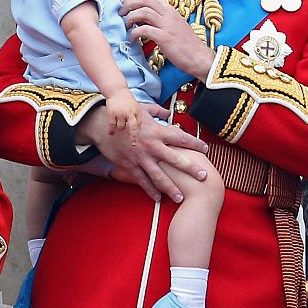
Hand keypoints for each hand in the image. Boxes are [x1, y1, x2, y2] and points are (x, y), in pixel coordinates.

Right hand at [78, 102, 207, 201]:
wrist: (101, 125)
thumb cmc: (124, 115)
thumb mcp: (142, 109)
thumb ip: (158, 111)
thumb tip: (168, 112)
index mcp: (157, 131)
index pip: (181, 138)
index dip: (194, 143)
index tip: (206, 149)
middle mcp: (152, 146)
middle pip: (175, 159)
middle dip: (190, 169)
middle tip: (203, 177)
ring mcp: (141, 157)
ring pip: (159, 176)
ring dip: (171, 188)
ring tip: (181, 198)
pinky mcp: (130, 165)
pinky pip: (142, 180)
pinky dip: (150, 190)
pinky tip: (158, 198)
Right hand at [105, 89, 141, 144]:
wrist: (117, 91)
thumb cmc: (129, 102)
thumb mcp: (138, 108)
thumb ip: (139, 119)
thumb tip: (140, 131)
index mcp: (137, 112)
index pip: (138, 126)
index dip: (137, 135)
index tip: (135, 143)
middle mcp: (129, 113)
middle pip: (133, 128)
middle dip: (133, 137)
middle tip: (133, 144)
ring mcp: (120, 113)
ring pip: (121, 128)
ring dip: (120, 128)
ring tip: (120, 123)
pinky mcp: (111, 113)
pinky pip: (112, 126)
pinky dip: (111, 130)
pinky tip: (111, 133)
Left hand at [121, 0, 215, 81]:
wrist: (200, 58)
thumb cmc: (186, 45)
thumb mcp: (174, 26)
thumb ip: (160, 19)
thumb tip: (142, 17)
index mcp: (170, 10)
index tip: (125, 5)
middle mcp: (169, 14)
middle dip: (128, 3)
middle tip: (121, 13)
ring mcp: (167, 25)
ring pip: (143, 12)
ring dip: (130, 17)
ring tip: (126, 26)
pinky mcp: (165, 38)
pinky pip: (144, 30)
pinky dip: (134, 33)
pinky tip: (132, 39)